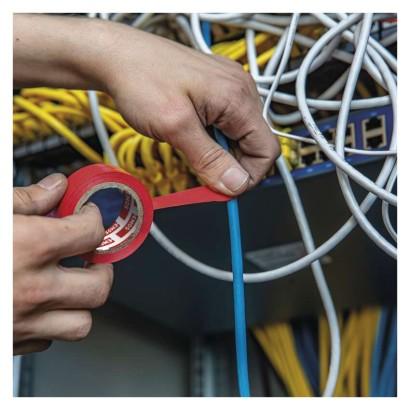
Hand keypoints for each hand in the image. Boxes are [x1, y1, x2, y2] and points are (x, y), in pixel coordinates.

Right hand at [13, 174, 113, 354]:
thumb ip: (25, 199)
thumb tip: (55, 188)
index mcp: (28, 247)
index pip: (90, 233)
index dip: (93, 219)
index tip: (87, 216)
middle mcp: (31, 289)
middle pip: (98, 286)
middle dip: (101, 268)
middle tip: (91, 255)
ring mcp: (20, 322)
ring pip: (81, 323)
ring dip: (82, 303)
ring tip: (72, 284)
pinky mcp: (7, 345)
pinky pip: (47, 339)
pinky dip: (51, 322)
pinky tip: (38, 305)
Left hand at [14, 15, 280, 195]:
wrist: (117, 56)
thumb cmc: (140, 78)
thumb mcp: (175, 127)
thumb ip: (209, 159)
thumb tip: (235, 184)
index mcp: (238, 96)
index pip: (266, 150)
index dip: (248, 176)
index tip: (223, 189)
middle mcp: (240, 90)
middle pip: (254, 145)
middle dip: (230, 166)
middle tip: (201, 174)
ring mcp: (229, 90)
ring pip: (238, 138)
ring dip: (218, 154)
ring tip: (189, 149)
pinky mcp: (216, 92)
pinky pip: (225, 126)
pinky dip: (211, 140)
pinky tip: (190, 137)